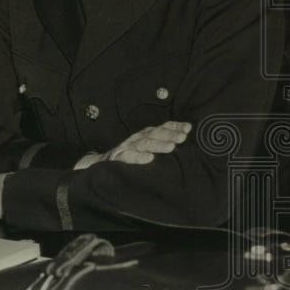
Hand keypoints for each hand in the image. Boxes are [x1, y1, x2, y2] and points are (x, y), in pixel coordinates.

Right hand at [76, 121, 191, 167]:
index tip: (188, 128)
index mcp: (146, 135)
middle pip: (155, 133)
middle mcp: (138, 138)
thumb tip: (184, 140)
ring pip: (144, 143)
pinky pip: (128, 157)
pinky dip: (138, 157)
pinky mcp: (118, 157)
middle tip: (183, 138)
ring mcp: (128, 146)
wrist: (101, 163)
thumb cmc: (131, 156)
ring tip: (171, 147)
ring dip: (158, 144)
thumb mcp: (147, 148)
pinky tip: (149, 159)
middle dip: (170, 134)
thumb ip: (162, 144)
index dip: (175, 126)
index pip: (161, 127)